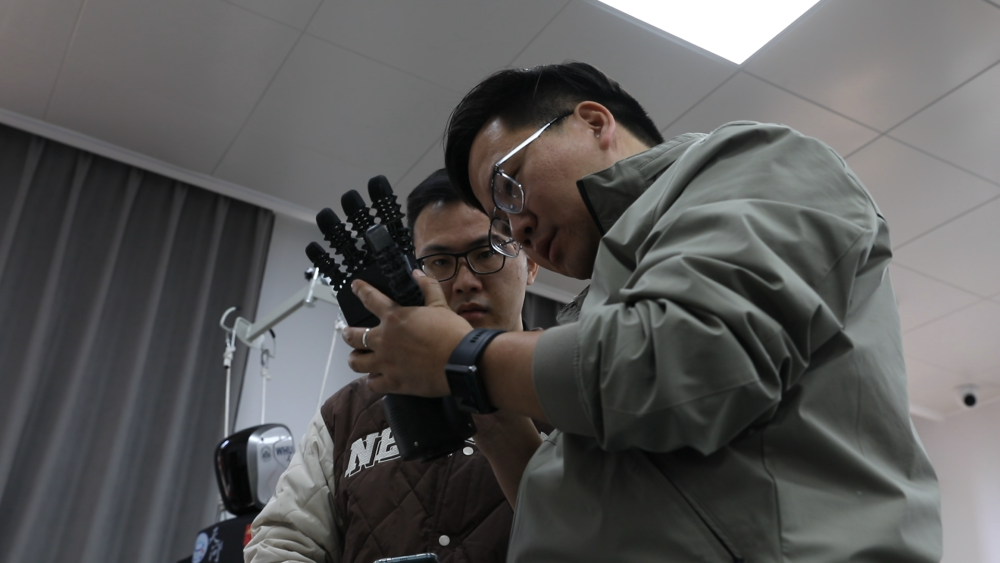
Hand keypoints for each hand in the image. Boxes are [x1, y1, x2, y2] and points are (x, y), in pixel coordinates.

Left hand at [343, 271, 472, 396]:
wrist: (463, 362)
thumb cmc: (453, 334)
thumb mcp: (441, 305)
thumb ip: (427, 287)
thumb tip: (418, 273)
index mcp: (395, 318)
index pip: (370, 299)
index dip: (360, 290)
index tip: (355, 286)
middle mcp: (384, 340)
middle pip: (353, 336)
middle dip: (347, 333)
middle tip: (347, 332)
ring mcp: (386, 363)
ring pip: (356, 362)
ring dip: (355, 358)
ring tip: (357, 357)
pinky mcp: (394, 382)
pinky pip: (373, 384)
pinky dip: (373, 381)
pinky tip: (375, 379)